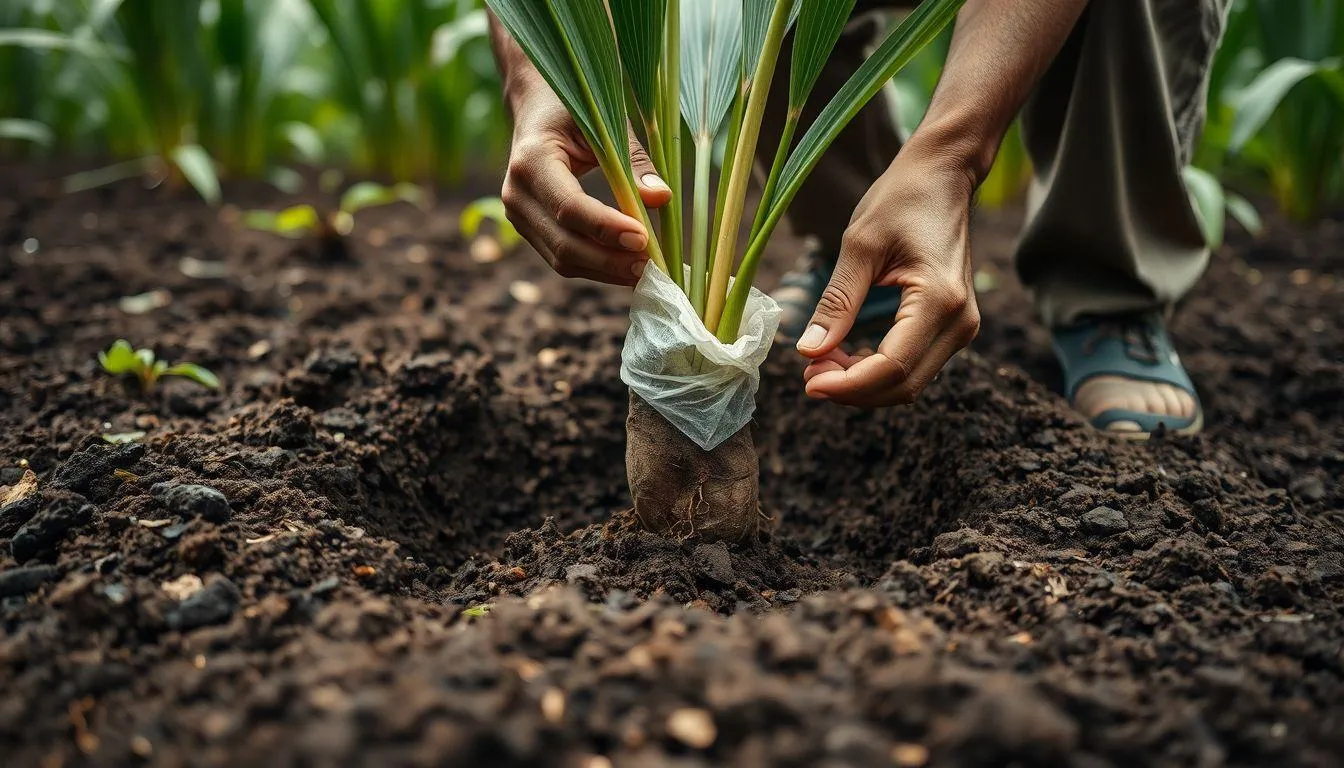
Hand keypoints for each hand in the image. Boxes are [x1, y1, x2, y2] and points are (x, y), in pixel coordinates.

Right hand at [501, 85, 670, 285]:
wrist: (536, 106)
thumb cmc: (573, 108)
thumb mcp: (606, 125)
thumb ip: (633, 162)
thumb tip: (662, 198)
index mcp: (531, 160)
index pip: (569, 207)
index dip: (607, 228)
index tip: (644, 238)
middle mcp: (516, 194)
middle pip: (565, 245)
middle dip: (610, 261)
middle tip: (652, 266)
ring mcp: (518, 216)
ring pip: (563, 260)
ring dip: (606, 270)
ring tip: (645, 270)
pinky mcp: (529, 229)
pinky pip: (562, 257)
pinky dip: (596, 266)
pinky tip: (626, 265)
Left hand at [794, 151, 980, 406]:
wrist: (943, 176)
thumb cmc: (902, 199)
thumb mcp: (859, 245)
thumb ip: (837, 303)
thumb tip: (808, 352)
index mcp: (939, 299)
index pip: (893, 367)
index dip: (847, 384)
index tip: (806, 381)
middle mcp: (959, 321)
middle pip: (902, 386)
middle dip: (852, 389)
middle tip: (808, 374)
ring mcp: (960, 327)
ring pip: (908, 382)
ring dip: (862, 383)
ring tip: (821, 362)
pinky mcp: (950, 326)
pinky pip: (913, 364)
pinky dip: (876, 369)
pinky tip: (844, 354)